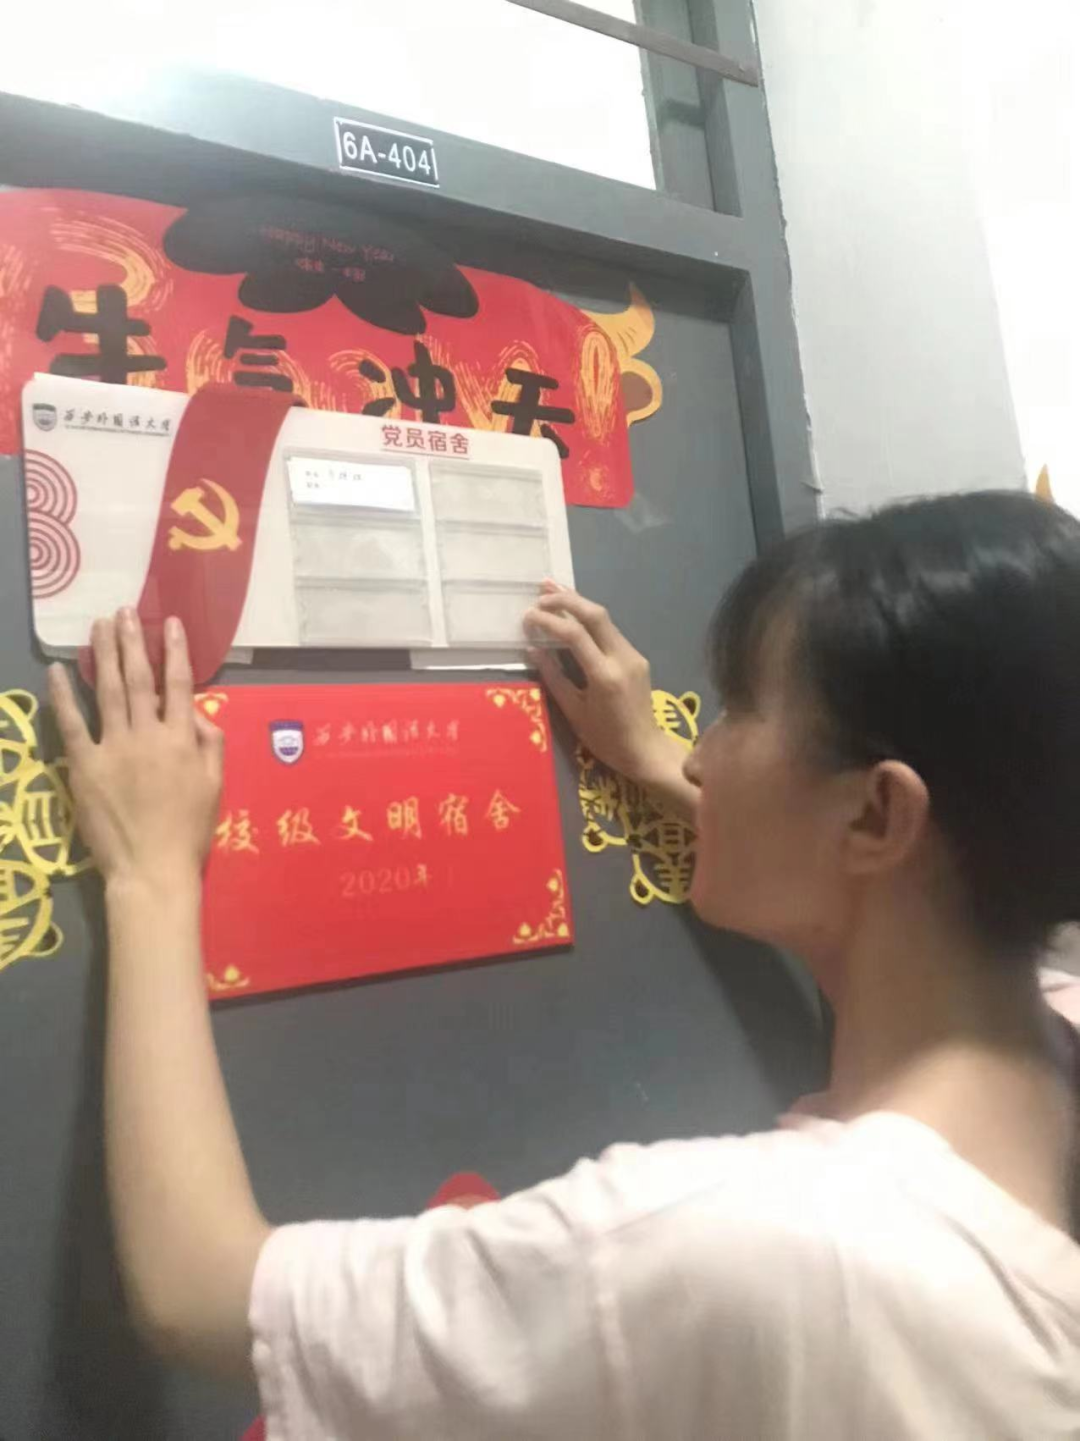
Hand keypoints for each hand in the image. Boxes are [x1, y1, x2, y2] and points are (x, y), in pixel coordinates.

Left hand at [49, 610, 223, 887]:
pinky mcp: (85, 766)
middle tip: (125, 611)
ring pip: (109, 691)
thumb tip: (196, 711)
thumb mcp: (215, 786)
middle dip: (132, 642)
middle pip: (140, 679)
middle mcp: (148, 735)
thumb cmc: (189, 831)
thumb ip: (210, 743)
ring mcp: (114, 748)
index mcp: (182, 739)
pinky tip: (59, 671)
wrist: (152, 868)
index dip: (174, 651)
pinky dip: (64, 696)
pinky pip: (72, 724)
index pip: (179, 684)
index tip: (168, 623)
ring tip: (99, 627)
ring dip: (104, 655)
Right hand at [525, 582, 679, 787]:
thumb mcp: (574, 712)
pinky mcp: (636, 657)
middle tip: (540, 592)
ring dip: (578, 603)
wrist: (646, 750)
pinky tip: (572, 615)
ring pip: (604, 619)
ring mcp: (633, 655)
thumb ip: (554, 678)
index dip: (549, 621)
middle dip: (566, 599)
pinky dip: (588, 620)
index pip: (575, 635)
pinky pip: (610, 631)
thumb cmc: (606, 739)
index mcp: (605, 676)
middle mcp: (623, 659)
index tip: (528, 617)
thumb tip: (533, 649)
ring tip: (551, 591)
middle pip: (595, 614)